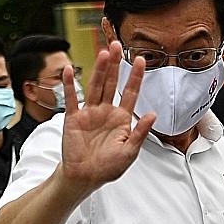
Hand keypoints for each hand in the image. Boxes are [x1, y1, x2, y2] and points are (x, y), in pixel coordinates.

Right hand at [60, 43, 156, 188]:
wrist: (85, 178)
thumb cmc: (108, 167)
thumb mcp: (129, 152)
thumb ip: (141, 132)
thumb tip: (153, 114)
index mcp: (121, 119)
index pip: (130, 93)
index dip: (135, 76)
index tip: (140, 60)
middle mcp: (105, 112)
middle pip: (111, 83)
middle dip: (115, 64)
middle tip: (117, 45)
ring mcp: (89, 113)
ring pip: (94, 86)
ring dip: (99, 70)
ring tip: (103, 53)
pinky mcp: (73, 118)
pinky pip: (71, 99)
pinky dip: (70, 85)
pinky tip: (70, 70)